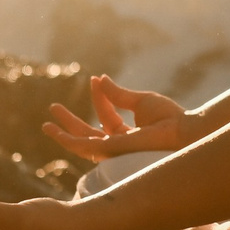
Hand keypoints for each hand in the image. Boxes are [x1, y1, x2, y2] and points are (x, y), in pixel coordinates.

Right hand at [43, 74, 198, 162]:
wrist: (183, 130)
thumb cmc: (170, 118)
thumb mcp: (140, 101)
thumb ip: (118, 94)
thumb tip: (101, 78)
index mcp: (128, 135)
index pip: (107, 116)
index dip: (100, 97)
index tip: (96, 78)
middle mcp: (120, 146)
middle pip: (89, 134)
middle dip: (71, 122)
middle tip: (54, 107)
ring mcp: (115, 151)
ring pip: (82, 144)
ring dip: (63, 133)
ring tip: (47, 122)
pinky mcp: (112, 151)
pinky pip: (86, 147)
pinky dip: (70, 140)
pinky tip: (57, 131)